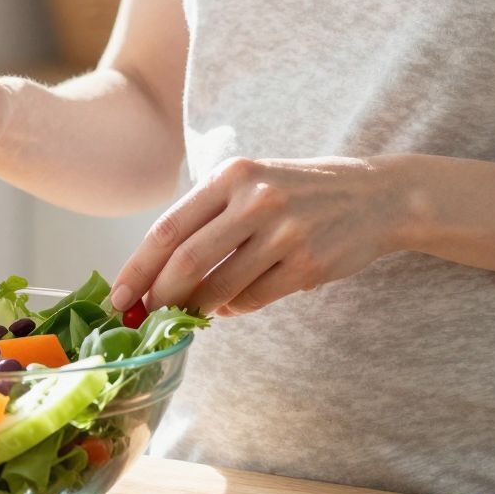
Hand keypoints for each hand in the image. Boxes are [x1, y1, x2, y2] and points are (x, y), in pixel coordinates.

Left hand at [109, 156, 406, 318]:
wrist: (376, 196)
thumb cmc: (301, 191)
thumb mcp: (253, 182)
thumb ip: (210, 216)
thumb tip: (159, 271)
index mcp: (232, 175)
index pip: (168, 229)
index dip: (137, 268)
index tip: (118, 296)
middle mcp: (255, 200)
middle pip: (187, 262)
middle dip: (159, 297)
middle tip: (146, 317)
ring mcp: (284, 233)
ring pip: (220, 287)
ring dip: (198, 308)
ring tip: (191, 312)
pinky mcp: (308, 264)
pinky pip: (254, 298)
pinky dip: (234, 309)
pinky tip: (230, 306)